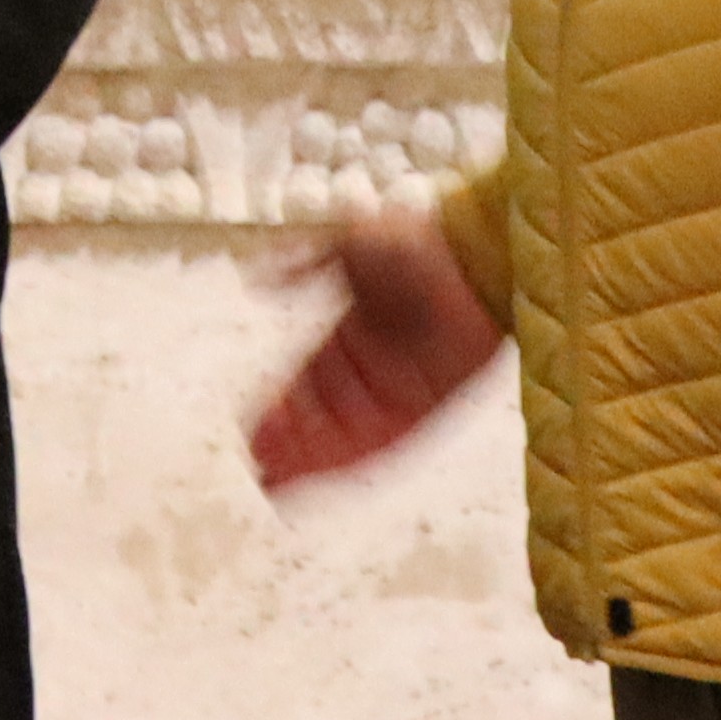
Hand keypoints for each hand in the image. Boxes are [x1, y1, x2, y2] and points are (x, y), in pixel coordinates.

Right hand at [248, 206, 506, 490]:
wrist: (470, 264)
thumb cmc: (417, 246)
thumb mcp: (348, 247)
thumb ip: (301, 268)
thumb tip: (255, 279)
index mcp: (350, 333)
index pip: (306, 379)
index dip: (281, 404)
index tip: (250, 426)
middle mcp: (369, 369)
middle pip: (319, 414)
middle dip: (287, 436)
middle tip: (254, 456)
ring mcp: (394, 393)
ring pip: (338, 433)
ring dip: (305, 454)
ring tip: (272, 472)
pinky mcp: (420, 414)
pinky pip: (374, 444)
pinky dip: (339, 458)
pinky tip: (311, 472)